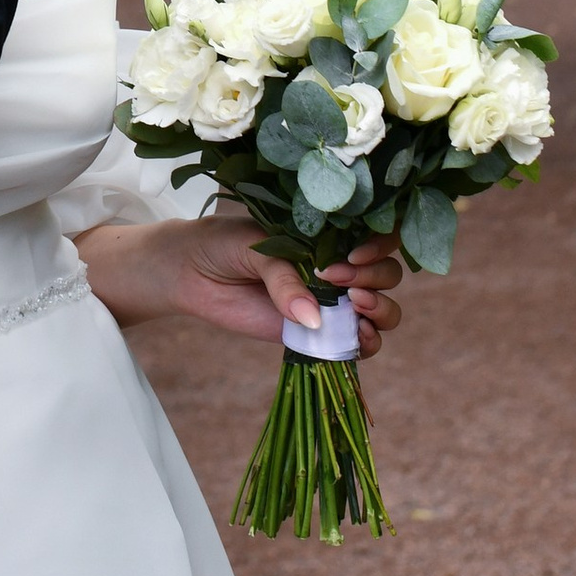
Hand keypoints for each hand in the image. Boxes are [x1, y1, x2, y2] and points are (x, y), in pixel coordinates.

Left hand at [77, 217, 405, 353]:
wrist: (188, 272)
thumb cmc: (223, 244)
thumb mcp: (257, 248)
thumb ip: (285, 279)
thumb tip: (313, 319)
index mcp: (331, 233)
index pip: (379, 235)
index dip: (379, 245)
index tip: (352, 253)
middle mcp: (338, 265)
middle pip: (388, 273)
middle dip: (374, 277)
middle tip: (335, 277)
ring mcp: (330, 300)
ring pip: (383, 308)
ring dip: (381, 310)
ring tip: (353, 305)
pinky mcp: (316, 333)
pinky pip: (357, 341)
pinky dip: (367, 341)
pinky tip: (357, 335)